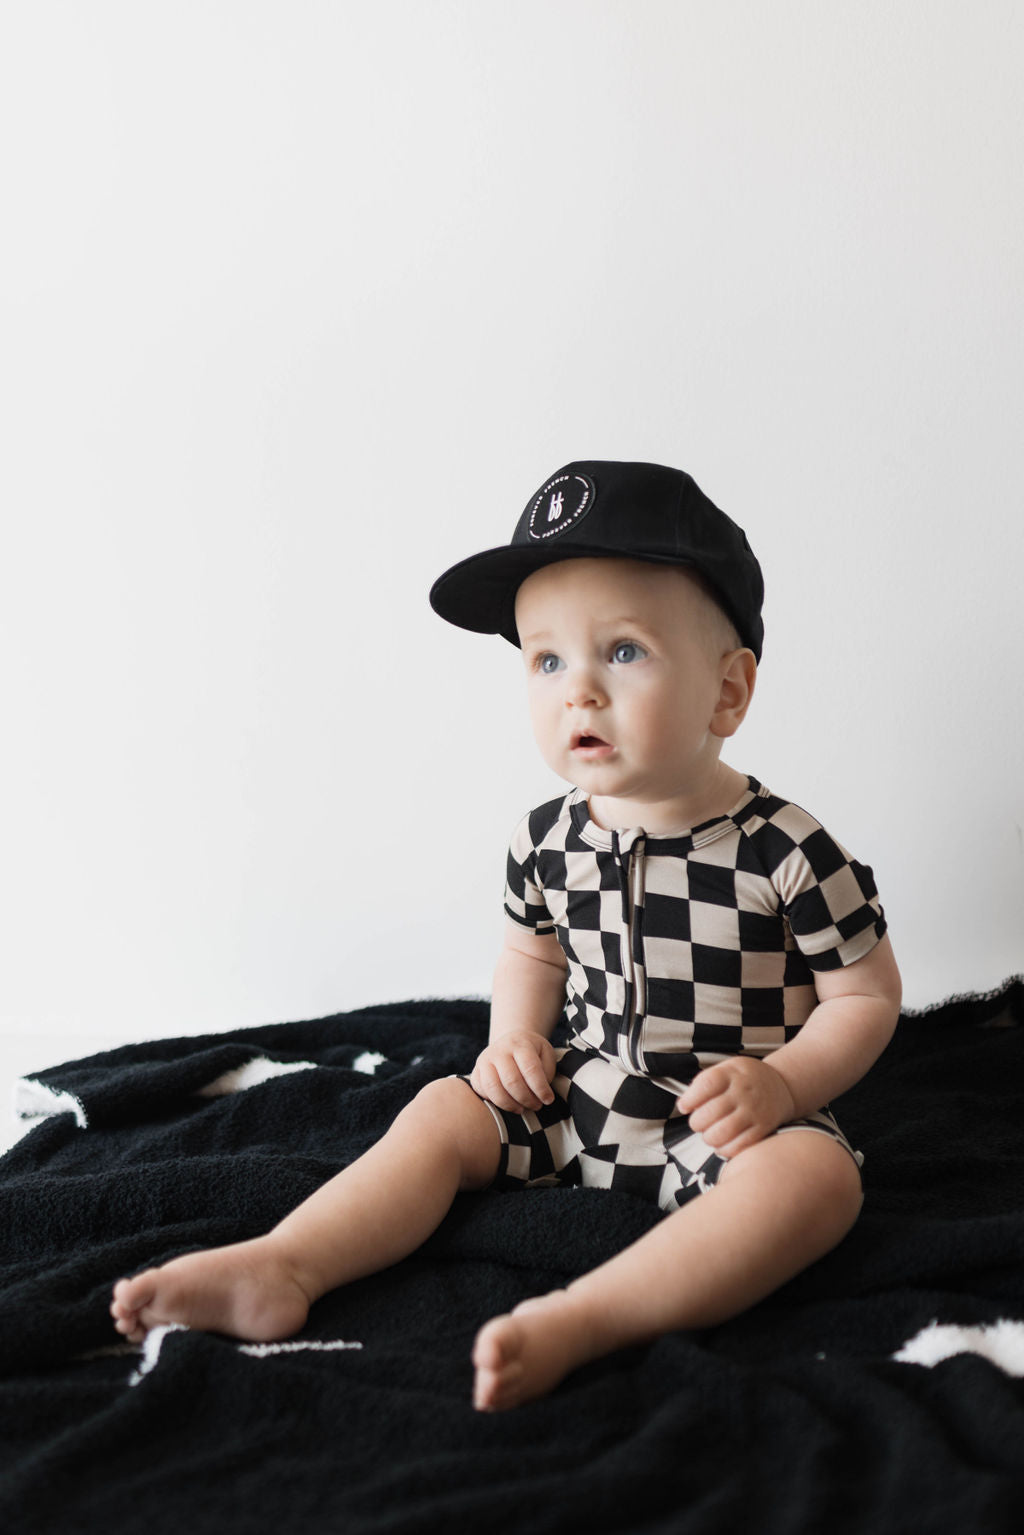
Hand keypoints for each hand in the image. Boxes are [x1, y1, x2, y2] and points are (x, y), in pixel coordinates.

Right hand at [469, 1031, 556, 1112]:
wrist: (511, 1041)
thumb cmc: (532, 1052)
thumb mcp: (546, 1054)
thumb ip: (546, 1072)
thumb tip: (540, 1093)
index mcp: (520, 1044)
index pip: (530, 1069)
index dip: (541, 1088)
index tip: (548, 1100)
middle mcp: (499, 1050)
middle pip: (511, 1081)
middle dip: (526, 1099)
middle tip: (536, 1106)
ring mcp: (484, 1060)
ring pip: (493, 1088)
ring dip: (510, 1105)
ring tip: (521, 1109)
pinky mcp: (476, 1072)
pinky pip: (481, 1091)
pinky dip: (494, 1102)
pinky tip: (507, 1102)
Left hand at [676, 1056, 796, 1158]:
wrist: (781, 1086)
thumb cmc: (746, 1079)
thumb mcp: (727, 1068)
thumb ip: (705, 1082)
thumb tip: (684, 1103)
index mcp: (732, 1073)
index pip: (706, 1085)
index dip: (689, 1099)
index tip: (684, 1106)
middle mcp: (744, 1092)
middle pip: (710, 1112)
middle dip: (696, 1122)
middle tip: (697, 1122)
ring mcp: (754, 1112)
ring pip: (721, 1133)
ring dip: (708, 1137)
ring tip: (709, 1133)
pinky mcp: (762, 1129)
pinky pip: (737, 1146)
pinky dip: (724, 1149)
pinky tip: (722, 1143)